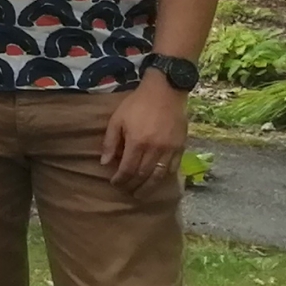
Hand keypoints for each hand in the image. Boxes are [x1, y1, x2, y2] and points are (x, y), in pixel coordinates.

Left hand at [102, 75, 189, 190]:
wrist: (166, 91)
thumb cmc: (137, 104)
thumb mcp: (117, 119)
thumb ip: (110, 142)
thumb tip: (105, 162)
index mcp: (137, 142)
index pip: (127, 169)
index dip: (120, 179)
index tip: (114, 183)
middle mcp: (154, 149)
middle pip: (143, 175)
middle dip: (133, 186)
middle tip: (127, 191)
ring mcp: (170, 149)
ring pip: (159, 176)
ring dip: (149, 187)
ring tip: (141, 194)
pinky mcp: (181, 147)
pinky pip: (173, 168)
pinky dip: (164, 177)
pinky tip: (158, 181)